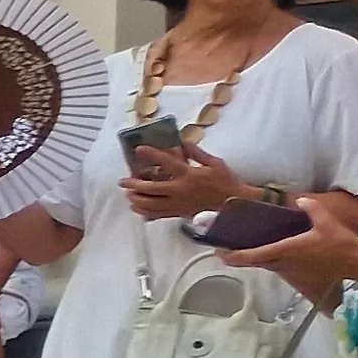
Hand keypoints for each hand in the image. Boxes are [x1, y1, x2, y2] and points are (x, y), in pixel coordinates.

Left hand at [122, 144, 248, 220]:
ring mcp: (177, 203)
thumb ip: (197, 153)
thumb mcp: (214, 163)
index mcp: (188, 174)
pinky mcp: (178, 213)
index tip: (139, 149)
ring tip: (128, 194)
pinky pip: (157, 214)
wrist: (234, 203)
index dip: (151, 154)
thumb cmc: (226, 182)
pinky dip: (145, 211)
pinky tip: (137, 207)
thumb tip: (183, 142)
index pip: (166, 162)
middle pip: (150, 188)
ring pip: (150, 204)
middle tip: (123, 181)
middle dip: (133, 184)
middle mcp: (179, 190)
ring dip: (136, 199)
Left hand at [222, 195, 357, 291]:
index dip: (230, 255)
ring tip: (239, 248)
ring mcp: (288, 271)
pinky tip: (265, 252)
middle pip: (251, 263)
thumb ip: (311, 209)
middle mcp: (281, 263)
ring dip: (250, 259)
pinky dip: (265, 260)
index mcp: (284, 251)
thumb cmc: (339, 246)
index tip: (218, 251)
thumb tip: (300, 200)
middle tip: (223, 248)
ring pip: (262, 266)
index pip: (249, 256)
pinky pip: (274, 267)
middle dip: (234, 257)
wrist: (355, 266)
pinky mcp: (296, 275)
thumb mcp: (326, 223)